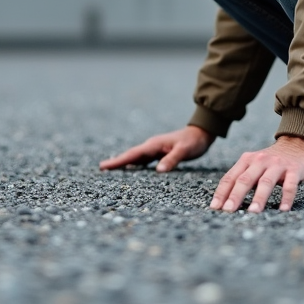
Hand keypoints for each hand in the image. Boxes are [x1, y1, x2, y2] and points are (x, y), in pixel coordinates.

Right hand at [99, 125, 215, 172]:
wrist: (202, 133)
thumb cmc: (193, 142)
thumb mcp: (184, 151)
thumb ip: (172, 160)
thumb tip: (158, 171)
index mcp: (154, 145)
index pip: (132, 155)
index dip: (118, 161)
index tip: (103, 166)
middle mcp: (152, 146)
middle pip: (130, 156)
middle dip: (116, 162)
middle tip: (102, 169)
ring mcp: (155, 149)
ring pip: (136, 158)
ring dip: (124, 163)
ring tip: (112, 170)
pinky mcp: (160, 153)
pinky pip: (144, 160)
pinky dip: (136, 164)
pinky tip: (132, 169)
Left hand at [209, 136, 303, 212]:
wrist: (299, 143)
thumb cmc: (273, 161)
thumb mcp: (255, 165)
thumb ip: (243, 178)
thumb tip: (226, 202)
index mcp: (247, 160)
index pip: (230, 178)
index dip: (221, 192)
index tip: (215, 207)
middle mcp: (260, 161)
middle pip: (245, 179)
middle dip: (235, 196)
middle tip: (228, 210)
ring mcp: (277, 164)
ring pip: (266, 182)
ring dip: (259, 198)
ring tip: (253, 212)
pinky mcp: (294, 169)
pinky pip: (290, 185)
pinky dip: (286, 197)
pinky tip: (283, 209)